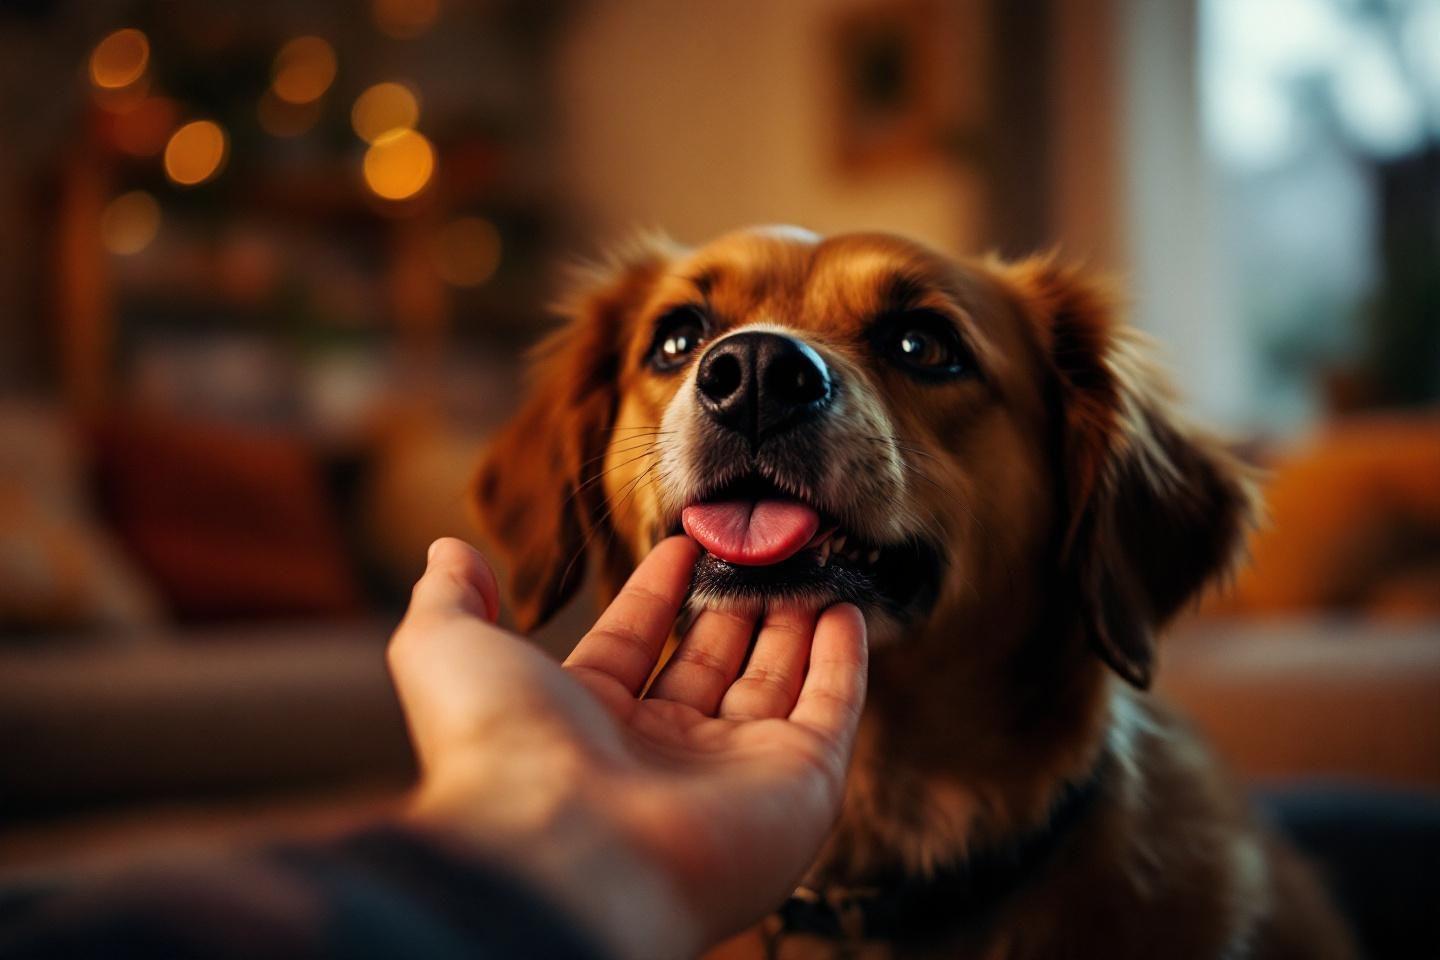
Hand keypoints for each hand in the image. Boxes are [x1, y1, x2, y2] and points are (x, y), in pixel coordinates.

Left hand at [388, 536, 867, 959]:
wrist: (560, 848)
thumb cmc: (496, 747)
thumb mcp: (446, 650)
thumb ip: (448, 598)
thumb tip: (448, 548)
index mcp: (589, 724)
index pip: (635, 645)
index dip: (657, 592)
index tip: (684, 540)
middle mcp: (665, 753)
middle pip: (711, 662)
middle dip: (734, 600)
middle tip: (760, 539)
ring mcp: (736, 772)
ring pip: (776, 681)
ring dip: (794, 619)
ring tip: (809, 555)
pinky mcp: (798, 786)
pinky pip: (831, 711)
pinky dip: (844, 661)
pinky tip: (847, 608)